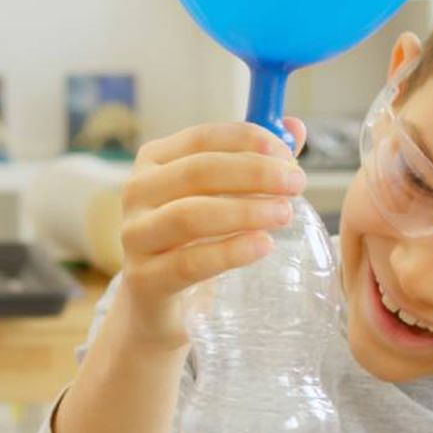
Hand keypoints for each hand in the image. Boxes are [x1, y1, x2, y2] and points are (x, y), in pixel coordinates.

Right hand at [117, 119, 307, 346]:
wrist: (163, 305)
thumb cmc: (196, 239)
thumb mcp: (223, 197)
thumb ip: (256, 162)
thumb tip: (295, 127)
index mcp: (156, 161)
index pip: (201, 138)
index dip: (246, 140)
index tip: (287, 153)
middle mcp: (138, 192)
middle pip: (197, 172)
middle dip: (253, 173)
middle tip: (296, 183)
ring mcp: (136, 236)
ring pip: (190, 215)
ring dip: (244, 211)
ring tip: (284, 214)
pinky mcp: (144, 279)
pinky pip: (189, 263)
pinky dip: (230, 252)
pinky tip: (263, 245)